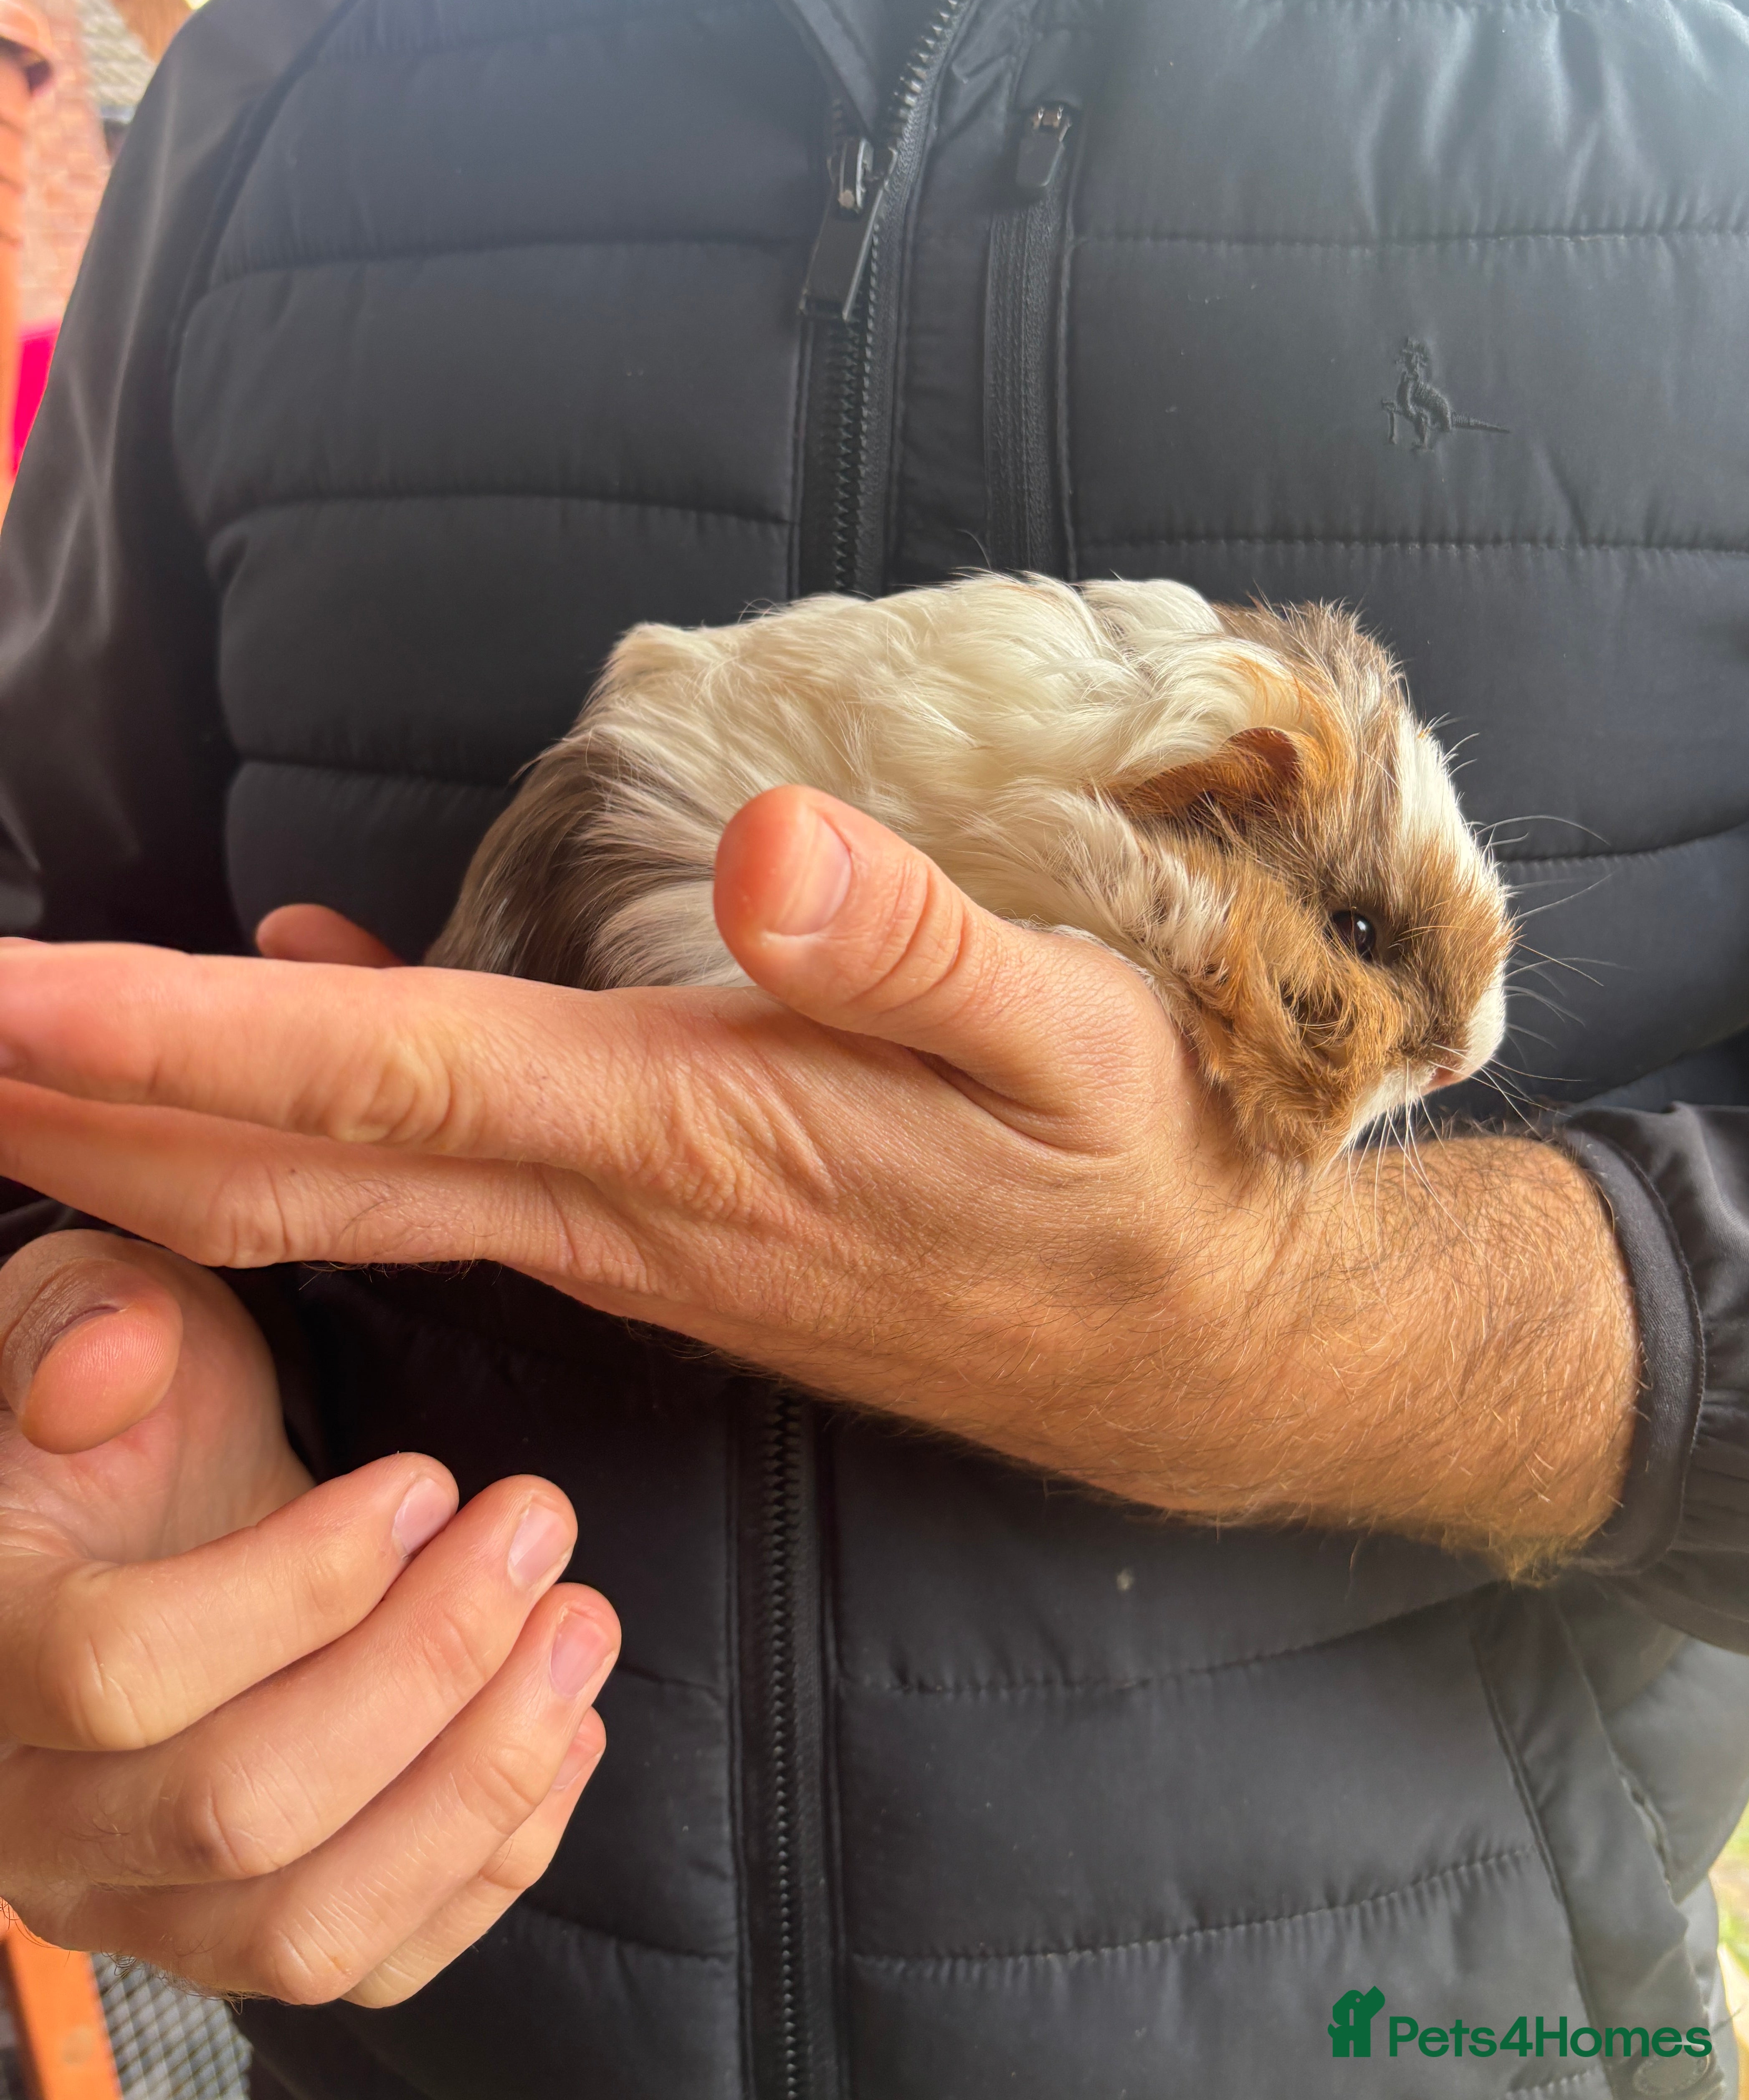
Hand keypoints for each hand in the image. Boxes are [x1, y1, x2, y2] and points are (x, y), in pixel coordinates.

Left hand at [0, 791, 1635, 1565]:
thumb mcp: (1070, 1040)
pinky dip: (313, 1129)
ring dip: (164, 1141)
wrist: (1175, 1353)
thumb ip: (914, 950)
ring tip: (24, 1078)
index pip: (380, 1079)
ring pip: (340, 1194)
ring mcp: (620, 1236)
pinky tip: (287, 1030)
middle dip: (94, 1114)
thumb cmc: (1132, 1186)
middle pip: (298, 1165)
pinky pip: (432, 1186)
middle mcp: (613, 1202)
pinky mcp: (654, 1237)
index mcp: (685, 1135)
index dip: (182, 1037)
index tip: (4, 1003)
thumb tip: (762, 852)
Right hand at [0, 1230, 618, 2004]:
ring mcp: (138, 1900)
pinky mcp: (242, 1935)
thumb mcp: (93, 1308)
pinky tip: (568, 1726)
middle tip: (539, 1529)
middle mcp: (35, 1816)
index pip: (120, 1672)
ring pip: (311, 1922)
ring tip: (581, 1625)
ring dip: (481, 1776)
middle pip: (237, 1810)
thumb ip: (82, 1321)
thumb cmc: (131, 1410)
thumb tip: (105, 1366)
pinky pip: (375, 1960)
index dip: (297, 1583)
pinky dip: (495, 1859)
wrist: (152, 1513)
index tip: (425, 1481)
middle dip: (426, 1664)